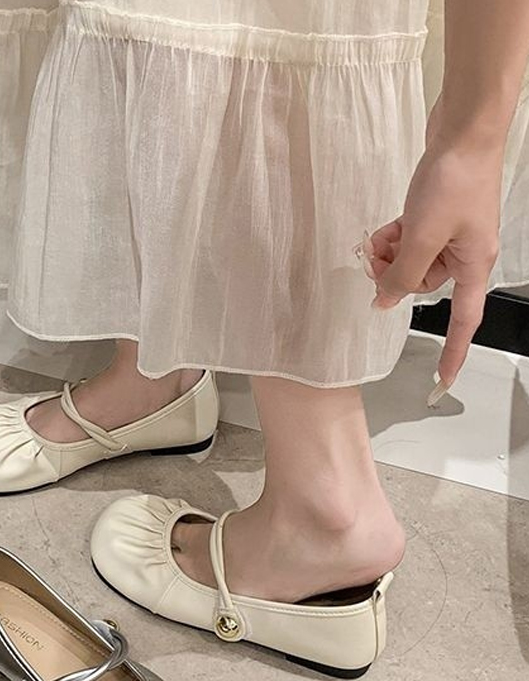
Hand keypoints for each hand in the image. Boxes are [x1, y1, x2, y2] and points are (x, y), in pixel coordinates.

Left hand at [368, 135, 502, 386]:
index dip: (454, 352)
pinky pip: (411, 240)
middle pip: (422, 285)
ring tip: (379, 236)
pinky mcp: (438, 215)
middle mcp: (465, 254)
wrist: (463, 129)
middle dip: (395, 274)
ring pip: (411, 262)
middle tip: (377, 257)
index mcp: (473, 265)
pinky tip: (385, 226)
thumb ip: (402, 273)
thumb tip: (385, 300)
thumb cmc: (455, 178)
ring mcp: (451, 234)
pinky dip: (395, 236)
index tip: (443, 379)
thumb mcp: (423, 234)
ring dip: (390, 253)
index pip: (464, 321)